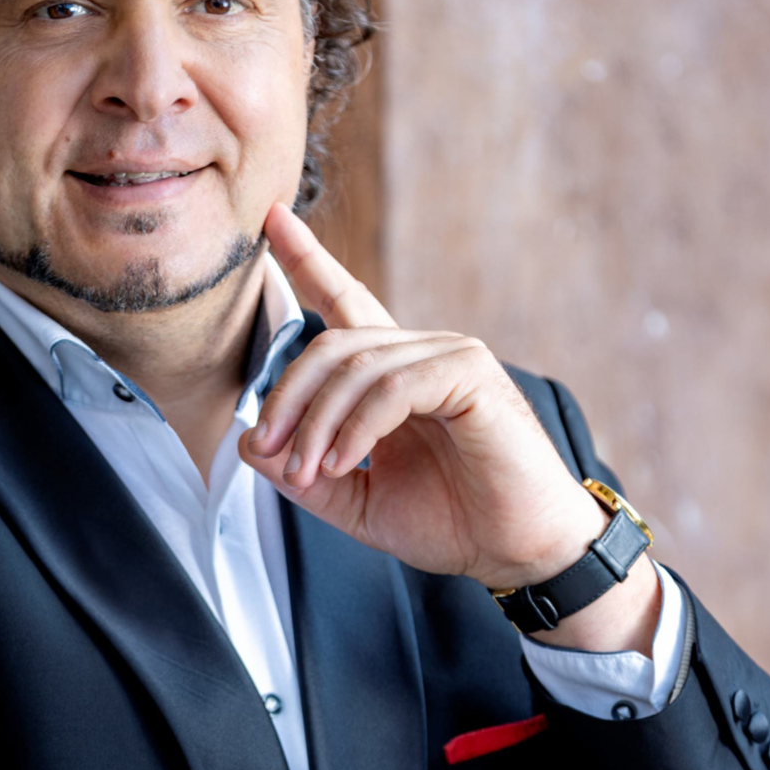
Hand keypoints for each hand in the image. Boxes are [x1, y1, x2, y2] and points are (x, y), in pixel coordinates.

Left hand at [241, 205, 658, 650]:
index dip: (307, 258)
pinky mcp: (470, 375)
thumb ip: (305, 474)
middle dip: (287, 397)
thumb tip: (249, 444)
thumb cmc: (455, 522)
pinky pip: (392, 388)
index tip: (272, 218)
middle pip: (330, 343)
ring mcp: (449, 356)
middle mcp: (421, 351)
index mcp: (395, 373)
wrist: (520, 551)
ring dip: (318, 423)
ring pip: (354, 367)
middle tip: (271, 451)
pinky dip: (357, 427)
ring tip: (308, 473)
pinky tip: (345, 462)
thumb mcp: (358, 502)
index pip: (344, 301)